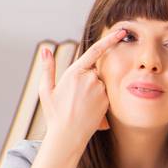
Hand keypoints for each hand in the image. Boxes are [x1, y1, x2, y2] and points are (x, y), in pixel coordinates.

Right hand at [41, 29, 119, 148]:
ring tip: (79, 105)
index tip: (121, 32)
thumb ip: (48, 68)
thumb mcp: (46, 89)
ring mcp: (101, 90)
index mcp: (75, 73)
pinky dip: (97, 98)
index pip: (95, 51)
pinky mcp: (107, 100)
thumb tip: (45, 49)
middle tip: (75, 97)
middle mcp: (91, 79)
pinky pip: (104, 93)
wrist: (68, 135)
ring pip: (99, 83)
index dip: (110, 40)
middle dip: (86, 79)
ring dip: (92, 90)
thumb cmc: (54, 112)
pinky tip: (87, 109)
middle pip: (93, 71)